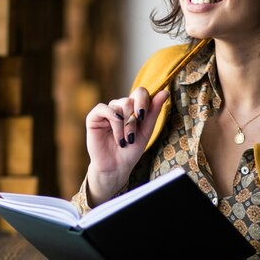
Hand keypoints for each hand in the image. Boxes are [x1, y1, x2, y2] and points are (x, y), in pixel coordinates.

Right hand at [85, 88, 169, 204]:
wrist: (116, 167)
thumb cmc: (131, 150)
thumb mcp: (146, 131)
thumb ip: (154, 111)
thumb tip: (165, 92)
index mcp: (133, 108)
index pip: (140, 92)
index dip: (143, 101)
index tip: (143, 116)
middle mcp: (119, 107)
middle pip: (129, 100)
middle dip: (133, 121)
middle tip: (131, 138)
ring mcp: (106, 111)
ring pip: (118, 106)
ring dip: (124, 126)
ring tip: (123, 141)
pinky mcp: (94, 117)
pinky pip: (103, 108)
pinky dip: (112, 120)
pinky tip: (115, 133)